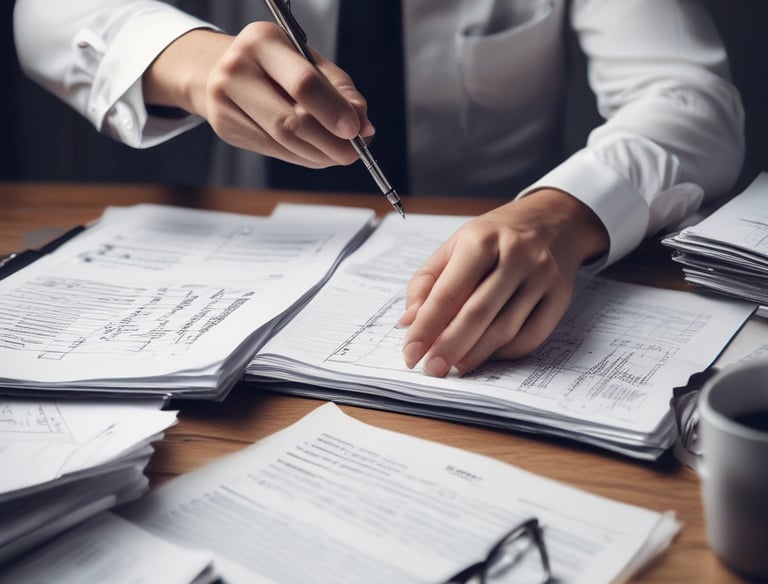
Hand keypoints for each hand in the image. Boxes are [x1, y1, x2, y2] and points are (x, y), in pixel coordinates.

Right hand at [142, 24, 372, 167]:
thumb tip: (364, 127)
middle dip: (329, 143)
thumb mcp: (308, 62)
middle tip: (352, 153)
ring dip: (318, 155)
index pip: (304, 83)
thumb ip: (340, 90)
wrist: (218, 69)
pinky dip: (302, 157)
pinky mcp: (225, 128)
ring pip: (283, 142)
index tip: (356, 131)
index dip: (333, 112)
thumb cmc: (274, 65)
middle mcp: (238, 68)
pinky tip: (315, 153)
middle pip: (290, 120)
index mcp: (263, 41)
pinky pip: (274, 151)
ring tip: (338, 154)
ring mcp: (225, 101)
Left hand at [399, 189, 608, 376]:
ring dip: (475, 354)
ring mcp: (543, 277)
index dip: (426, 327)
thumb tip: (409, 322)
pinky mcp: (561, 297)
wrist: (554, 219)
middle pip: (477, 314)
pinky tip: (486, 354)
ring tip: (454, 365)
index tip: (410, 352)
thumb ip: (427, 281)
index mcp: (482, 239)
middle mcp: (516, 255)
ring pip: (505, 330)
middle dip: (449, 347)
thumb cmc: (496, 236)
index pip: (448, 292)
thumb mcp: (456, 245)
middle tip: (431, 368)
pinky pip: (531, 337)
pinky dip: (505, 353)